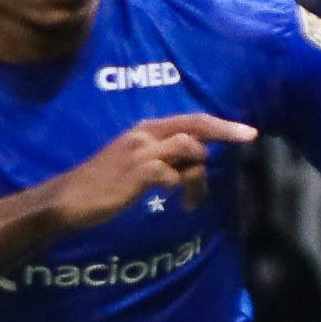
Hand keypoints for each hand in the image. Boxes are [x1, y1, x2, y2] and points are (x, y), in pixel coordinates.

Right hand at [46, 114, 257, 226]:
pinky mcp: (135, 173)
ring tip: (192, 199)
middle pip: (195, 125)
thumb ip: (167, 158)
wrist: (70, 198)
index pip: (191, 120)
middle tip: (249, 137)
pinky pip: (170, 174)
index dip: (222, 124)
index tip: (248, 131)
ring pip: (188, 149)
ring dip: (199, 175)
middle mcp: (145, 134)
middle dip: (225, 130)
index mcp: (147, 129)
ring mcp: (140, 151)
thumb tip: (197, 163)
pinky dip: (178, 186)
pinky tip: (174, 202)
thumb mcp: (138, 163)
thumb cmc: (106, 183)